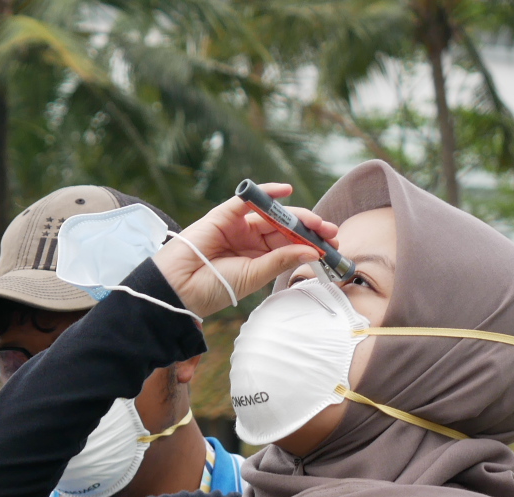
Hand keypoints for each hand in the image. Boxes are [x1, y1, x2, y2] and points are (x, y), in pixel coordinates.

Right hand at [153, 182, 337, 317]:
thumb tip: (313, 250)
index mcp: (258, 257)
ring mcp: (237, 225)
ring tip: (315, 221)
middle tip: (331, 231)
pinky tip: (286, 191)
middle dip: (310, 227)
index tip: (333, 245)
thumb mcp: (255, 276)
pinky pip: (248, 199)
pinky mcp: (224, 215)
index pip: (290, 244)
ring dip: (296, 214)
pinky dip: (267, 192)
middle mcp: (250, 239)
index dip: (311, 242)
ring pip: (273, 213)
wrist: (180, 288)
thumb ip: (281, 260)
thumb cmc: (214, 288)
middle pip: (286, 226)